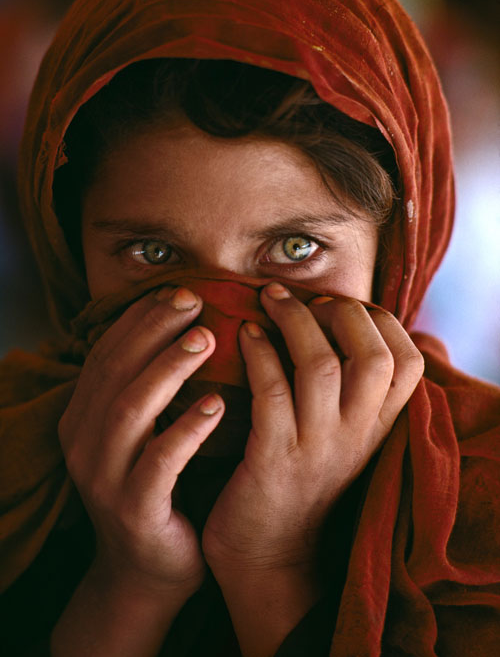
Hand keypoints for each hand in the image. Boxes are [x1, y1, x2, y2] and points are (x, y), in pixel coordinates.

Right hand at [58, 286, 224, 595]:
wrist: (146, 571)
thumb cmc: (158, 489)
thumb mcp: (145, 434)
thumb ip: (154, 388)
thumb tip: (191, 327)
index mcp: (83, 418)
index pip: (106, 354)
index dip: (140, 319)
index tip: (179, 291)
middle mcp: (83, 443)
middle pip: (115, 371)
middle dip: (154, 331)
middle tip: (195, 301)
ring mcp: (104, 478)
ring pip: (131, 410)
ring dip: (168, 368)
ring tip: (206, 339)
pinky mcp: (134, 510)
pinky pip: (160, 462)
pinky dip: (187, 429)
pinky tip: (218, 405)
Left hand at [202, 283, 423, 577]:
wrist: (266, 559)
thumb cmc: (299, 482)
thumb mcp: (342, 439)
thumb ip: (352, 393)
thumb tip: (339, 322)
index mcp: (377, 428)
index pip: (408, 362)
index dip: (381, 321)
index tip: (341, 305)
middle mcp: (356, 436)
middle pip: (372, 355)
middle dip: (339, 311)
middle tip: (302, 297)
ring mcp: (317, 449)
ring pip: (321, 366)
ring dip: (293, 320)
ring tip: (268, 299)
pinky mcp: (273, 460)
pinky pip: (271, 391)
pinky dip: (259, 352)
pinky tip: (245, 334)